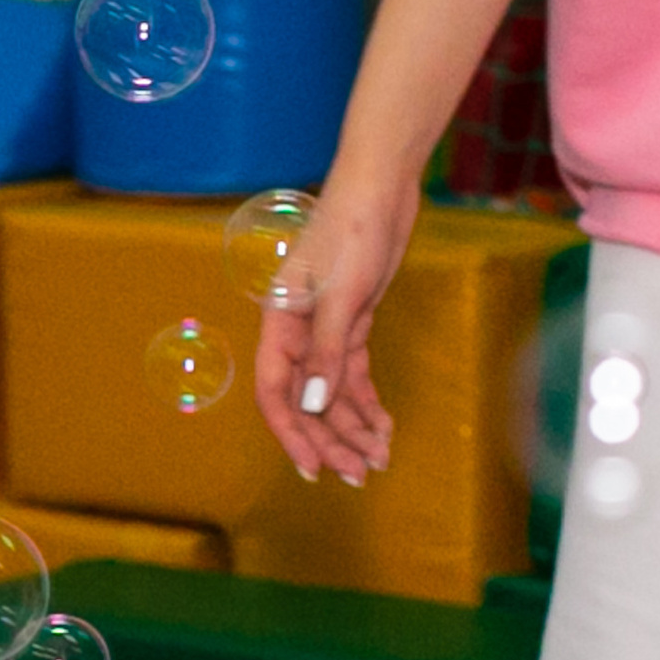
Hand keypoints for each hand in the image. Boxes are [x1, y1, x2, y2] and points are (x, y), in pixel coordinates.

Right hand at [254, 169, 418, 486]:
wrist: (381, 185)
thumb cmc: (352, 230)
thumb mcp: (340, 295)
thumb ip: (327, 353)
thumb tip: (314, 406)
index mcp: (278, 325)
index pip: (275, 393)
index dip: (292, 434)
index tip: (314, 469)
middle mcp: (296, 335)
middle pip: (307, 402)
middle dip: (332, 440)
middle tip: (359, 474)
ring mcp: (325, 331)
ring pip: (333, 395)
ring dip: (354, 428)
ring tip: (379, 459)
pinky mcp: (353, 324)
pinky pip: (354, 377)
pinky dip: (368, 403)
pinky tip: (385, 427)